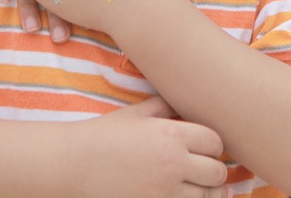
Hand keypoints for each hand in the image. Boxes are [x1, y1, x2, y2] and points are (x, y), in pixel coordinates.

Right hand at [76, 96, 230, 197]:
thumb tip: (184, 103)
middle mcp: (173, 163)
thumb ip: (164, 108)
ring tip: (203, 189)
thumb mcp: (135, 116)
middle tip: (207, 171)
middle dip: (214, 172)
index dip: (214, 146)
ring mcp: (164, 192)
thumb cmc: (103, 136)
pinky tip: (184, 197)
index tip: (206, 149)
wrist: (72, 165)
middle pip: (217, 172)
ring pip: (207, 197)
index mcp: (171, 135)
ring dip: (207, 193)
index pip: (215, 142)